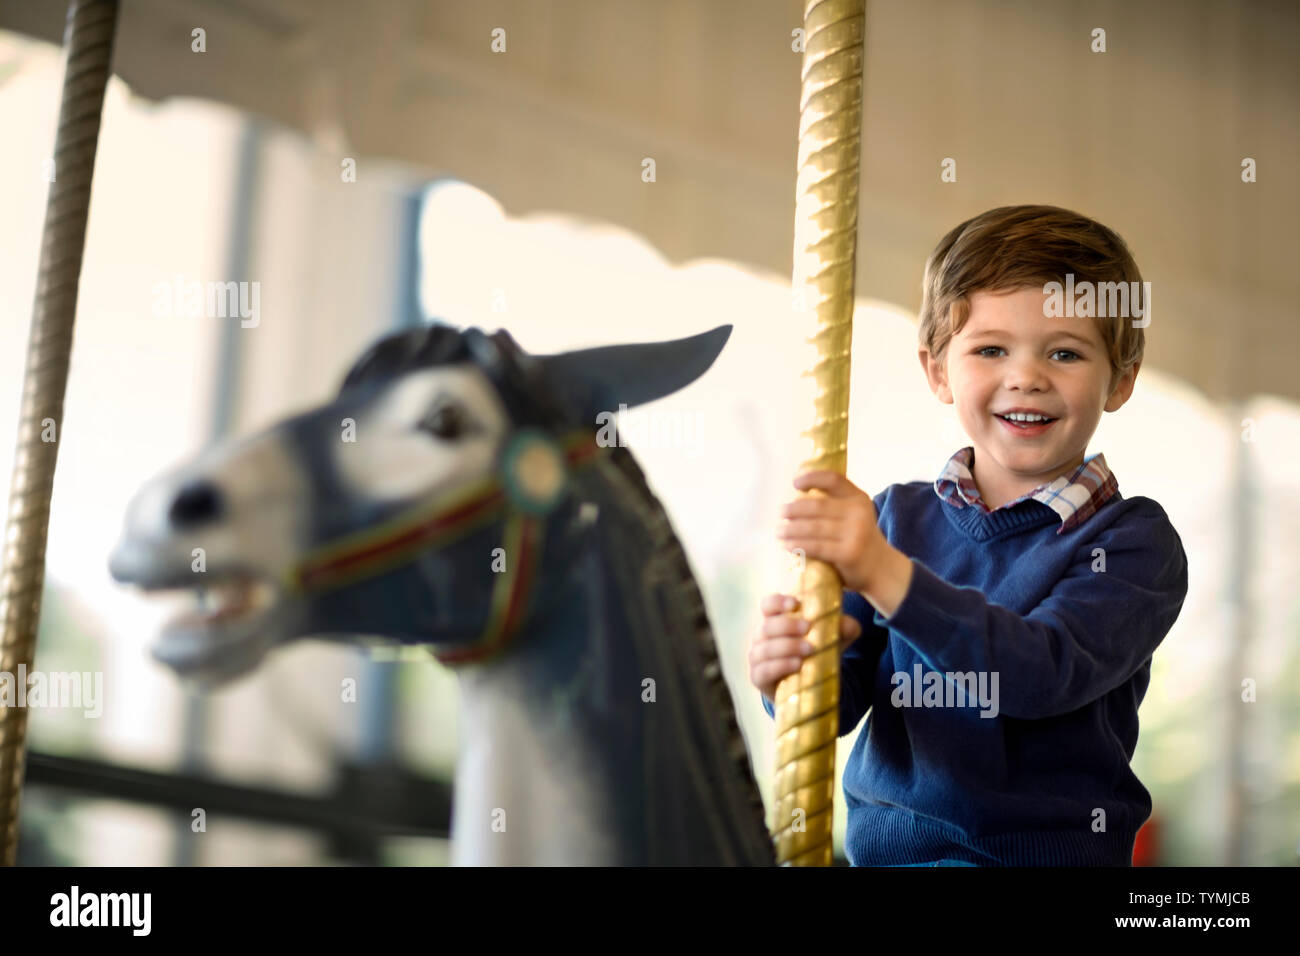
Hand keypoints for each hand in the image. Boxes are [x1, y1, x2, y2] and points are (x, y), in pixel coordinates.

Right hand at [748, 593, 863, 702]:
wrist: (808, 684)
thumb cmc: (816, 652)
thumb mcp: (832, 639)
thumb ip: (843, 628)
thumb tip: (847, 623)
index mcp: (775, 620)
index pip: (767, 605)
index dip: (777, 602)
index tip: (795, 603)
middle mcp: (762, 637)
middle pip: (766, 627)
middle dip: (787, 626)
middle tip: (807, 627)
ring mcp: (757, 657)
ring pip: (764, 649)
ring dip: (787, 647)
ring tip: (808, 648)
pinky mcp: (758, 678)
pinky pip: (764, 670)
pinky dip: (780, 666)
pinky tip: (797, 664)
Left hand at [776, 471, 886, 592]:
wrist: (881, 569)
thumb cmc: (859, 540)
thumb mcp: (855, 516)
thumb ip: (835, 506)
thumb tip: (795, 499)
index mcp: (858, 498)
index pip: (833, 480)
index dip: (811, 478)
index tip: (794, 483)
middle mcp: (858, 512)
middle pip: (817, 506)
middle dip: (793, 509)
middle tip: (780, 513)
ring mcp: (855, 533)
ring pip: (813, 528)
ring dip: (790, 529)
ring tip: (778, 531)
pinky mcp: (848, 553)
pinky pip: (815, 546)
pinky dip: (797, 545)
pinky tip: (786, 545)